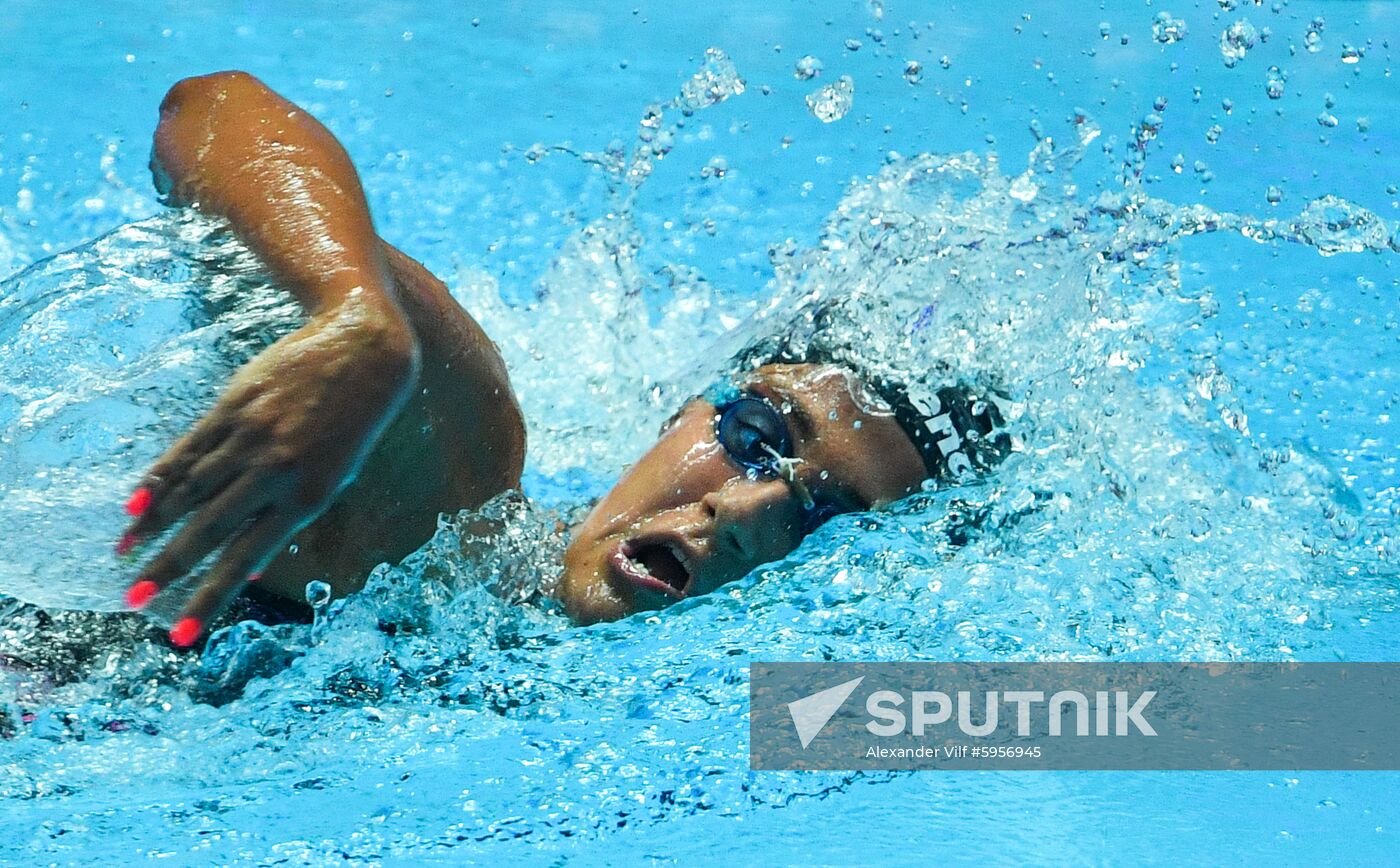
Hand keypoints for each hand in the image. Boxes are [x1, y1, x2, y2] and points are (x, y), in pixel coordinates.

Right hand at [119, 305, 418, 644]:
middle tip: (132, 598)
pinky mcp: (233, 406)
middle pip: (208, 529)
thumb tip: (252, 566)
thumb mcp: (335, 474)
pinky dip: (160, 479)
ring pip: (190, 490)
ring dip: (153, 525)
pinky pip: (188, 450)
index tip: (179, 634)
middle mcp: (275, 470)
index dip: (208, 599)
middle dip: (167, 568)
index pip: (246, 560)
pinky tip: (137, 504)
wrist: (362, 350)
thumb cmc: (353, 423)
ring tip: (125, 552)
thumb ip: (290, 515)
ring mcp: (250, 436)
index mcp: (307, 497)